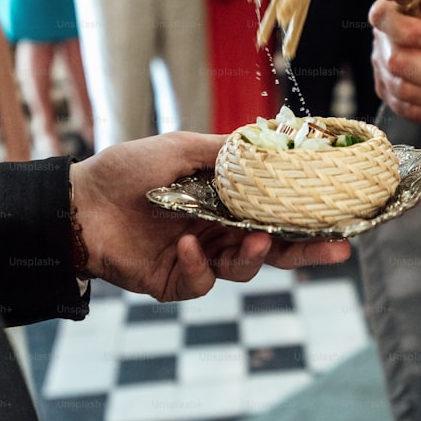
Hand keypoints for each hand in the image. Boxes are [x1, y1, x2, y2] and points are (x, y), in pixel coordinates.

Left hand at [70, 132, 351, 301]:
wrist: (78, 201)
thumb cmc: (127, 169)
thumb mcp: (182, 147)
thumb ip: (225, 149)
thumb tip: (270, 137)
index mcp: (227, 202)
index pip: (277, 212)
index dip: (308, 217)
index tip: (342, 217)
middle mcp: (221, 231)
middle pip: (275, 247)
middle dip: (308, 251)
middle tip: (338, 248)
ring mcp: (201, 257)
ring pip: (246, 268)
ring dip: (255, 256)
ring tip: (255, 241)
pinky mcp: (177, 280)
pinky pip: (203, 282)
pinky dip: (200, 264)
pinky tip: (186, 244)